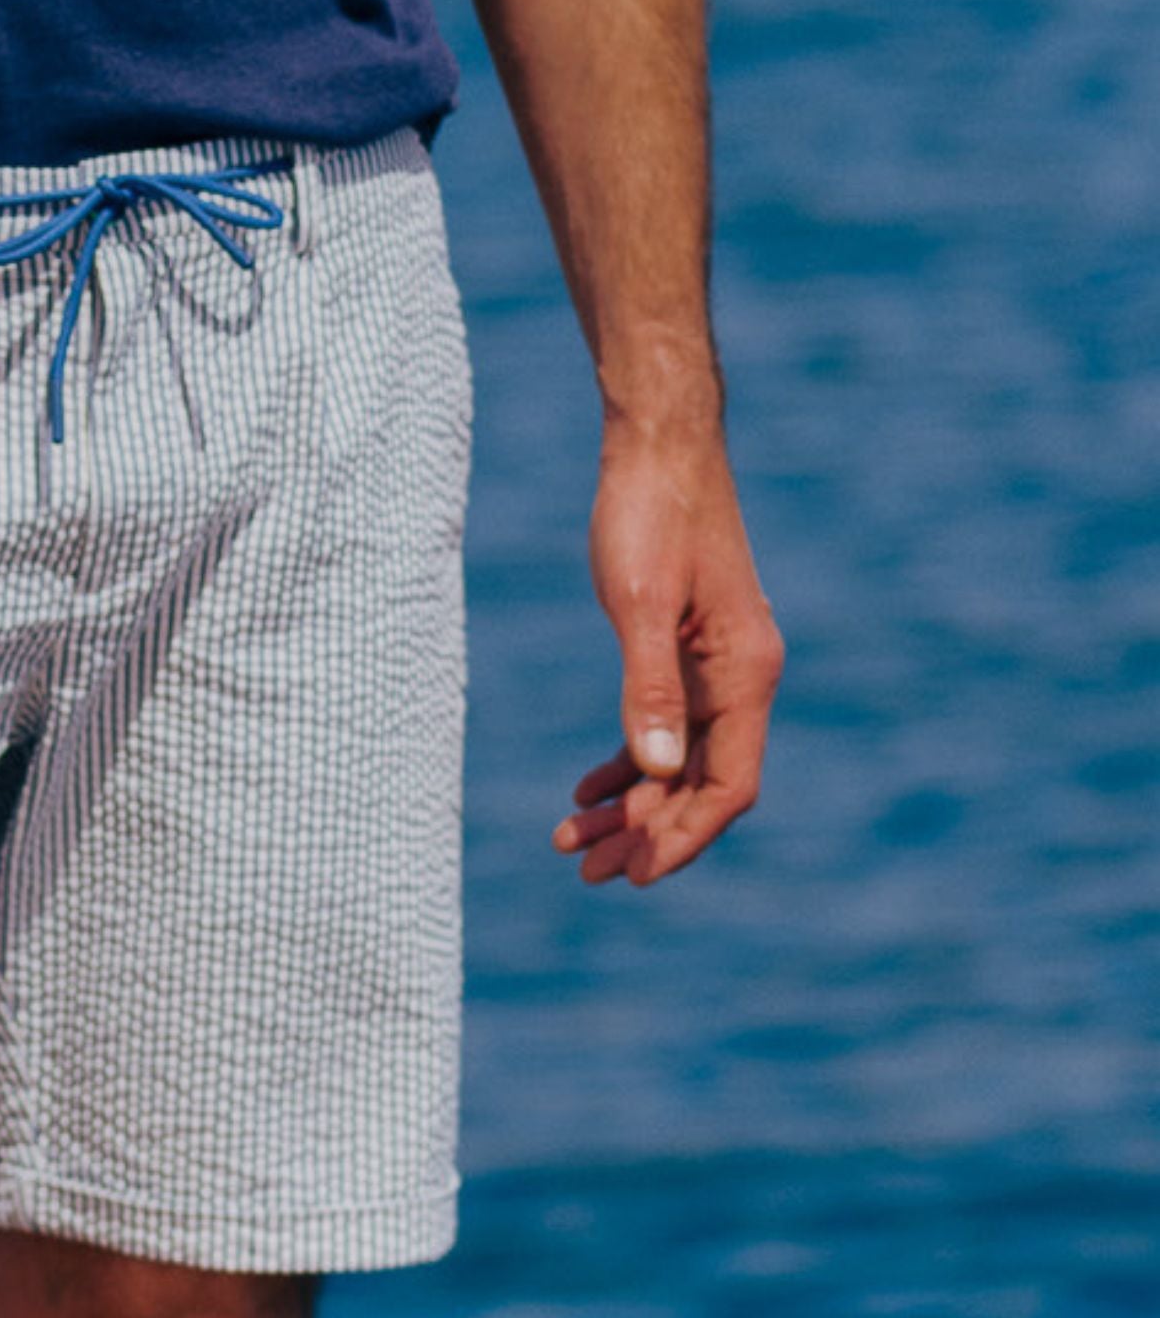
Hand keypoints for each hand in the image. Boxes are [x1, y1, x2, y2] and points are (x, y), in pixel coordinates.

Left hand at [554, 419, 781, 887]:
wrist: (657, 444)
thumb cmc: (650, 513)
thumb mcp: (639, 602)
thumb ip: (648, 687)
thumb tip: (651, 773)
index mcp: (745, 673)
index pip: (726, 785)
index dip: (682, 836)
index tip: (632, 874)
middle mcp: (742, 677)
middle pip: (701, 784)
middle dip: (647, 833)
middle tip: (585, 871)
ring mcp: (716, 665)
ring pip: (678, 761)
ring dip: (632, 806)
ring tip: (572, 842)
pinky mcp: (686, 648)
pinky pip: (665, 726)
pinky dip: (629, 762)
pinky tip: (587, 791)